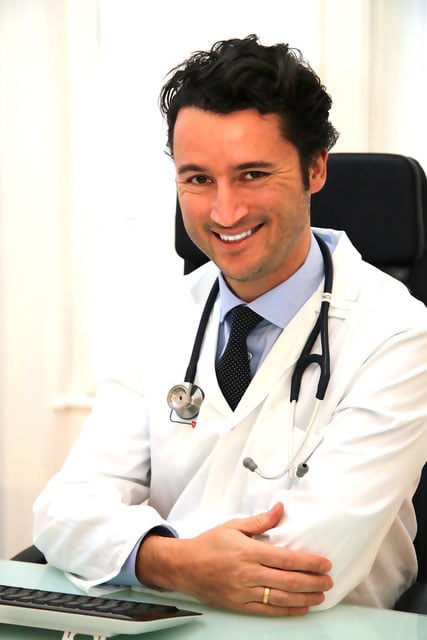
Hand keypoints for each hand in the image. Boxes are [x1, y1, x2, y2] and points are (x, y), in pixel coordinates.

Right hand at [136, 502, 332, 615]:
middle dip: (312, 581)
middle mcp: (248, 574)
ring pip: (281, 598)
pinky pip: (267, 610)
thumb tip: (281, 509)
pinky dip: (287, 610)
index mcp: (248, 552)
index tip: (325, 563)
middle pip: (288, 581)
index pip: (286, 559)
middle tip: (329, 580)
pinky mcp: (240, 605)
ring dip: (304, 597)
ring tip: (320, 595)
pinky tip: (300, 607)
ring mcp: (244, 592)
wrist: (185, 566)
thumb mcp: (234, 526)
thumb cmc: (209, 544)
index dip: (309, 562)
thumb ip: (260, 521)